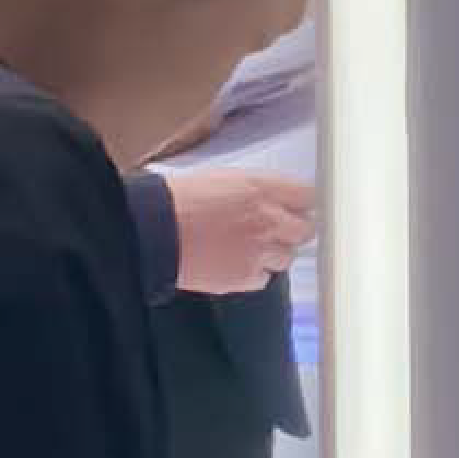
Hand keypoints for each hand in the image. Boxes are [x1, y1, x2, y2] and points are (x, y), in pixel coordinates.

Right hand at [167, 162, 312, 297]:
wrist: (150, 231)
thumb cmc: (175, 201)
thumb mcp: (222, 179)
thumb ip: (256, 190)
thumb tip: (273, 198)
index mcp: (263, 189)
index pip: (309, 196)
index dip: (301, 204)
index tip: (297, 209)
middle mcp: (269, 220)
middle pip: (306, 230)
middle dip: (292, 231)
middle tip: (274, 231)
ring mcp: (259, 251)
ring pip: (287, 257)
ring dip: (274, 254)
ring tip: (248, 249)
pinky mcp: (244, 277)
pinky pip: (263, 279)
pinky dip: (253, 274)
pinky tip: (234, 264)